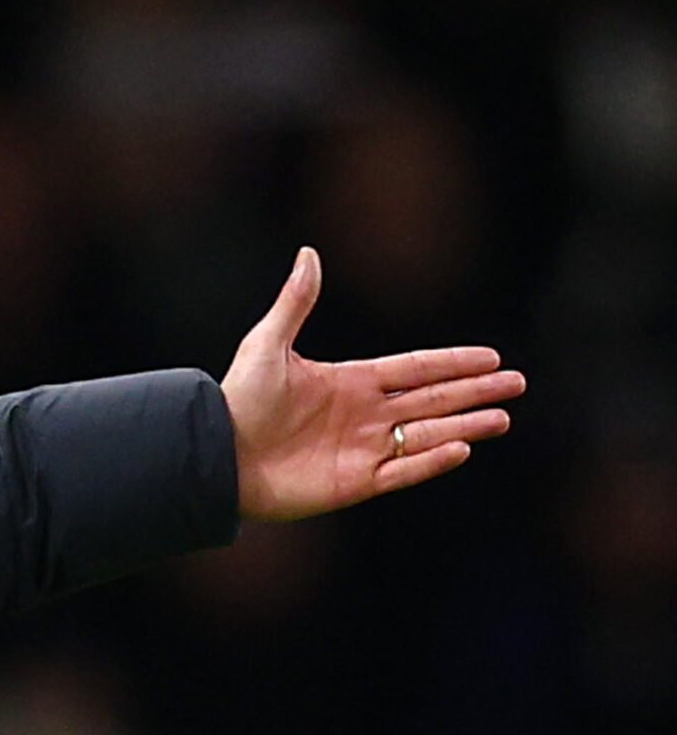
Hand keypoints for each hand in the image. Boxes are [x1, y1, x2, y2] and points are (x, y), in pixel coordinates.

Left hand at [222, 247, 524, 521]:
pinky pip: (403, 469)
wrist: (217, 454)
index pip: (415, 369)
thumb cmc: (239, 399)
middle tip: (517, 385)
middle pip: (433, 400)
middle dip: (474, 392)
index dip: (453, 363)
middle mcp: (363, 414)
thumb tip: (308, 253)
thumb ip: (295, 303)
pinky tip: (463, 447)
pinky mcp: (355, 481)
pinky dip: (432, 460)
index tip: (491, 358)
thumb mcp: (268, 345)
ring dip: (465, 425)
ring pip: (427, 435)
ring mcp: (362, 448)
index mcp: (350, 381)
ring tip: (502, 418)